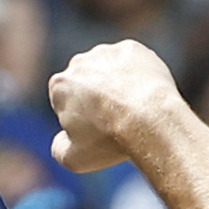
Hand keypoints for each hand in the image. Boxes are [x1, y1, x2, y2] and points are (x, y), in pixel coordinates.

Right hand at [47, 38, 187, 172]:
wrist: (148, 119)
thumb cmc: (109, 140)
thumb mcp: (74, 158)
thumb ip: (59, 149)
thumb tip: (62, 140)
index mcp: (59, 85)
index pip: (66, 102)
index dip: (82, 118)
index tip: (99, 130)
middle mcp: (78, 62)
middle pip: (87, 83)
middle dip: (98, 97)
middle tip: (118, 120)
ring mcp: (106, 53)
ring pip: (110, 70)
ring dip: (118, 84)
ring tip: (135, 109)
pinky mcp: (132, 49)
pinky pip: (134, 62)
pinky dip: (139, 75)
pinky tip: (146, 94)